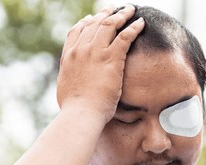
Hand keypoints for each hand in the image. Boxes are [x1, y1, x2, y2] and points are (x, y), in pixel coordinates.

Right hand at [57, 4, 144, 122]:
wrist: (81, 113)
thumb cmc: (74, 108)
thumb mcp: (65, 88)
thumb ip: (69, 78)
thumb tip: (71, 80)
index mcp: (68, 57)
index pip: (76, 31)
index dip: (85, 22)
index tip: (92, 18)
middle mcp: (80, 50)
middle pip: (93, 24)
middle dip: (105, 14)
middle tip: (114, 9)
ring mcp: (95, 52)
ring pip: (110, 25)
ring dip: (121, 15)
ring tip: (130, 10)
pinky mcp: (111, 58)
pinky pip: (125, 36)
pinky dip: (134, 27)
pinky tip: (141, 23)